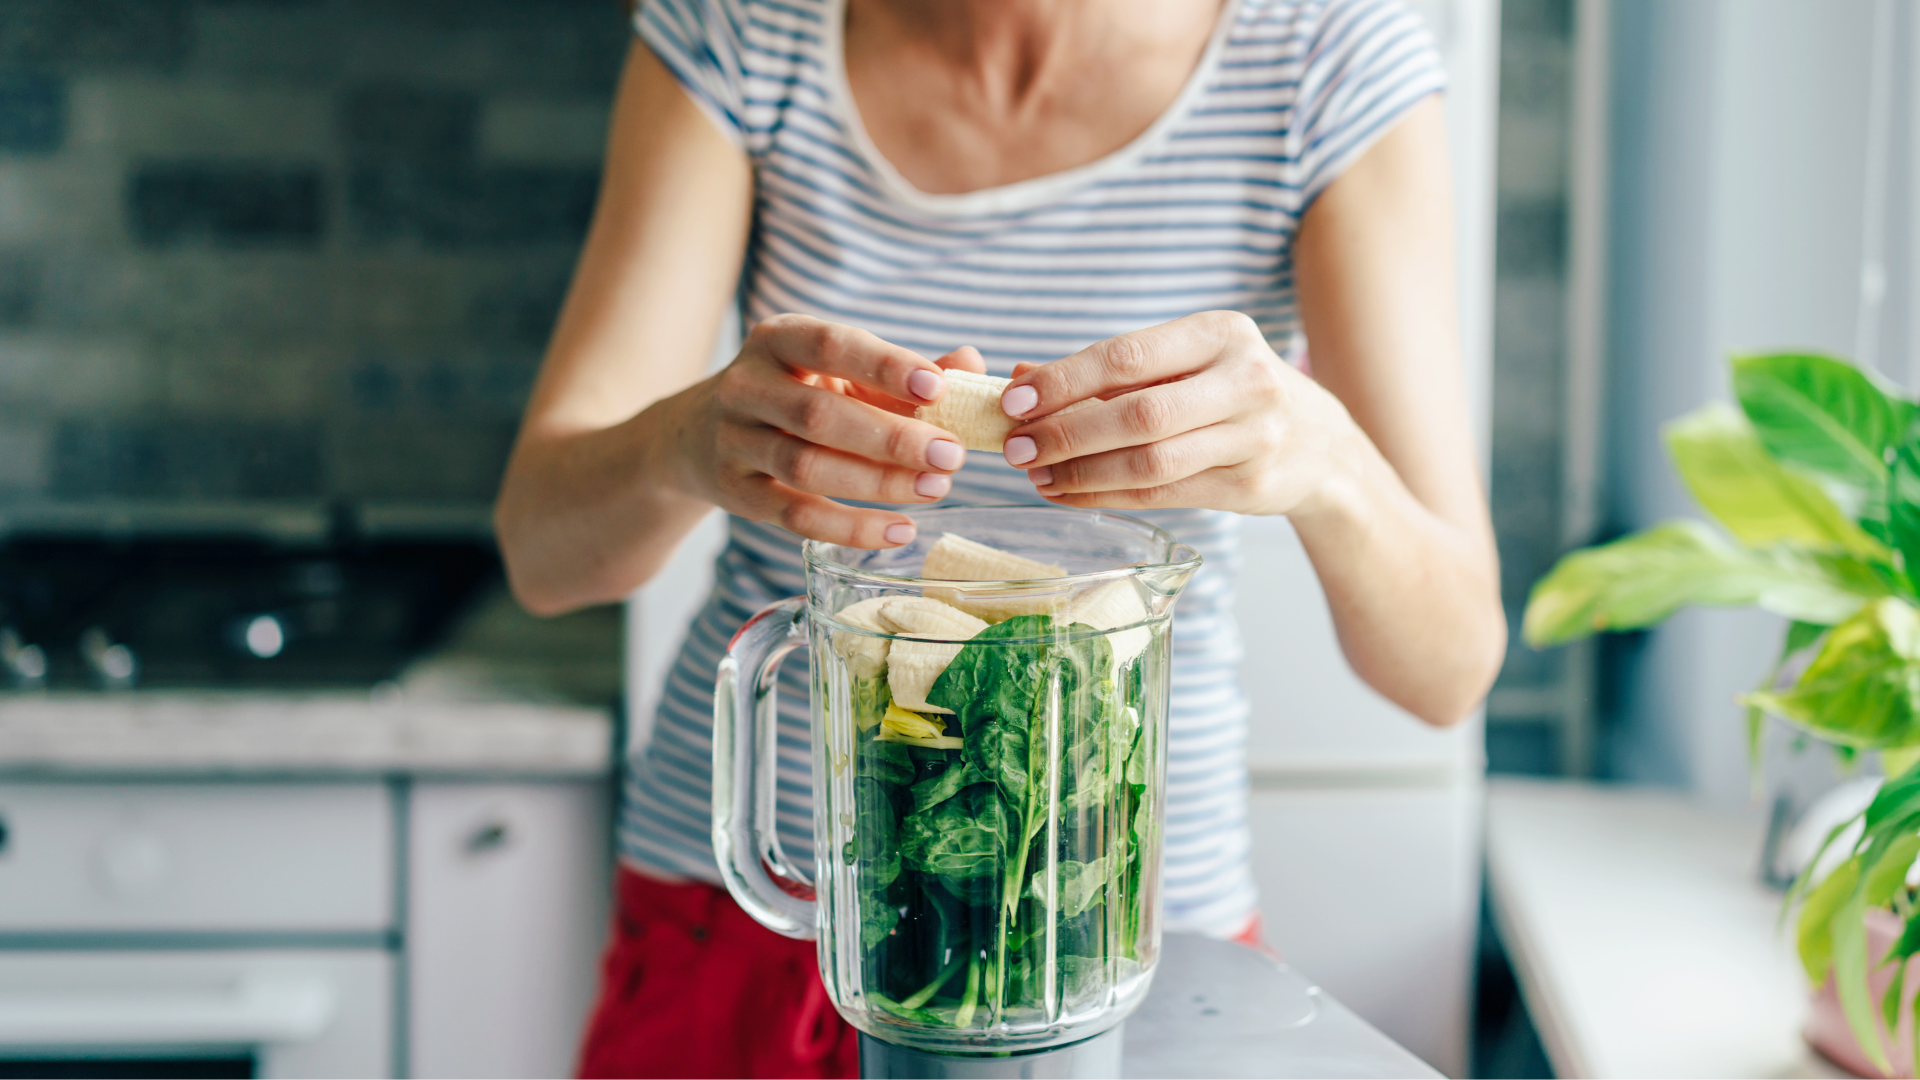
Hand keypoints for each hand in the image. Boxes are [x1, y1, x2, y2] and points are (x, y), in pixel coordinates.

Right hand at [669, 314, 983, 547]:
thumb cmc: (794, 394)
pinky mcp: (738, 495)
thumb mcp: (838, 372)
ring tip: (935, 489)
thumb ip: (902, 370)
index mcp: (777, 339)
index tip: (937, 386)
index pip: (830, 343)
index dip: (884, 364)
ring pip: (807, 467)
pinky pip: (798, 516)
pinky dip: (853, 527)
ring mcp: (735, 442)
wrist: (700, 435)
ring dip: (878, 483)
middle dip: (892, 437)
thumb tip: (971, 364)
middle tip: (950, 455)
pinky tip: (901, 529)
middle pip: (820, 414)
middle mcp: (746, 386)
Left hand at [997, 311, 1355, 517]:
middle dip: (1066, 433)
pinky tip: (1070, 493)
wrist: (1320, 445)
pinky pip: (1163, 494)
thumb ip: (1109, 369)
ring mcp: (1253, 436)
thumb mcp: (1184, 363)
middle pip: (1138, 413)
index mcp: (1220, 333)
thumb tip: (1019, 377)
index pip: (1127, 355)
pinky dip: (1107, 496)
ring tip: (1037, 475)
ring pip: (1150, 461)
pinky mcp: (1250, 485)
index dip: (1065, 381)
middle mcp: (1244, 380)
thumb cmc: (1231, 392)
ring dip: (1083, 472)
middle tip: (1016, 448)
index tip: (1013, 400)